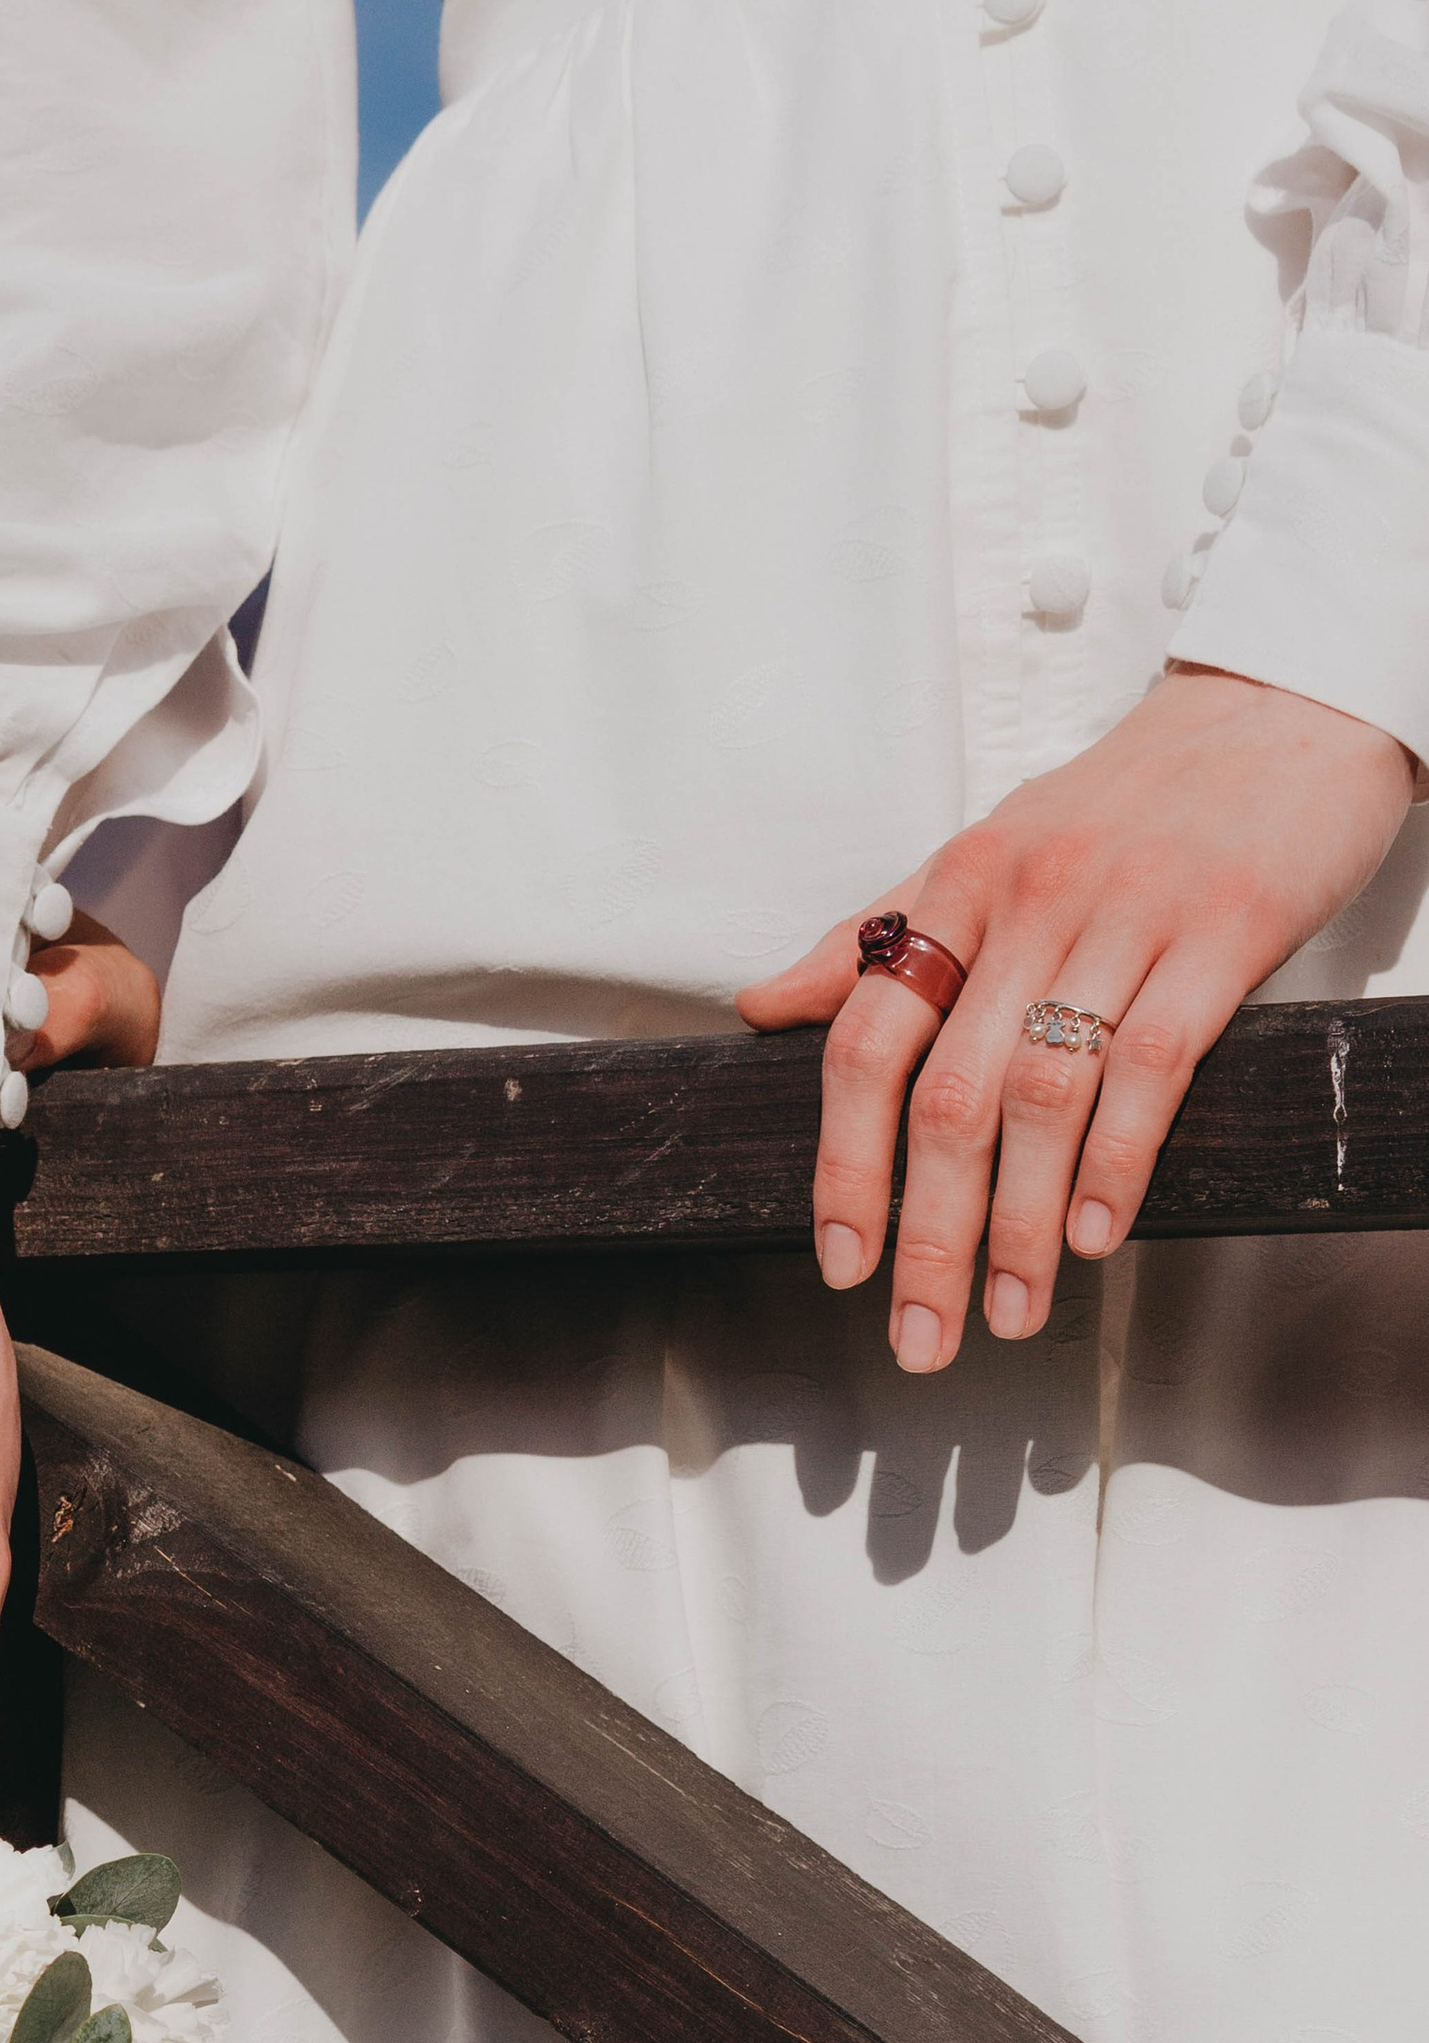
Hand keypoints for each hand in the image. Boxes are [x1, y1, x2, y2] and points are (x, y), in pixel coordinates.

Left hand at [739, 669, 1413, 1367]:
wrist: (1278, 710)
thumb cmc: (1126, 801)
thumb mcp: (985, 852)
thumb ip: (876, 938)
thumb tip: (764, 1008)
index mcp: (958, 885)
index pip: (868, 1042)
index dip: (845, 1164)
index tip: (840, 1260)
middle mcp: (1030, 900)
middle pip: (948, 1094)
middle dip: (928, 1233)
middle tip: (922, 1332)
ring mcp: (1128, 913)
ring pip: (1044, 1095)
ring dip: (1023, 1225)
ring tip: (1015, 1310)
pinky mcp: (1225, 929)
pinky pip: (1154, 1065)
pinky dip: (1118, 1162)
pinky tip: (1098, 1234)